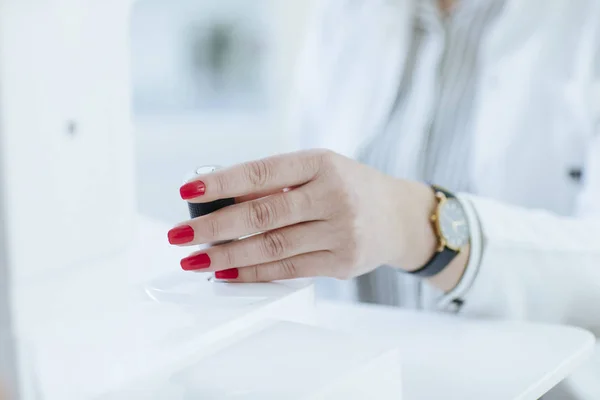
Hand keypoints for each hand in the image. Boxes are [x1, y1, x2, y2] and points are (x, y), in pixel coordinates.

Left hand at [167, 150, 440, 281]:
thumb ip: (277, 183)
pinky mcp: (343, 262)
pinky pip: (289, 270)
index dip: (222, 182)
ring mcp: (341, 231)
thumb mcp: (320, 170)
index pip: (262, 172)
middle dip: (213, 226)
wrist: (400, 216)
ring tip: (196, 259)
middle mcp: (333, 195)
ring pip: (272, 246)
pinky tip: (228, 273)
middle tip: (179, 235)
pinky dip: (254, 272)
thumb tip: (220, 200)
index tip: (187, 191)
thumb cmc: (350, 187)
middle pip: (262, 213)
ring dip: (227, 255)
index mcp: (322, 163)